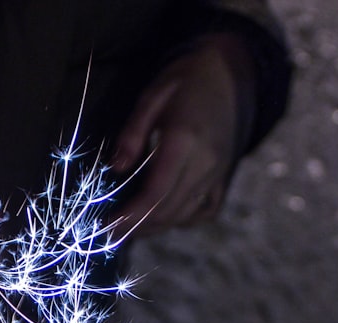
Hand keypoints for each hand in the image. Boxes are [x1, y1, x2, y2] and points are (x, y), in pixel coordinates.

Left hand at [111, 33, 257, 235]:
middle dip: (137, 227)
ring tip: (128, 229)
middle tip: (109, 232)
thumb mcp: (151, 97)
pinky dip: (182, 220)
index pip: (156, 192)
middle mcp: (205, 163)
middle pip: (169, 210)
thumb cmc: (185, 81)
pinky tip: (162, 218)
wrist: (229, 74)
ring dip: (155, 227)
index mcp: (184, 141)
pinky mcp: (224, 176)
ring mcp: (218, 173)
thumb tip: (116, 168)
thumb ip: (132, 133)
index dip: (131, 215)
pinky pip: (205, 211)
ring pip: (185, 215)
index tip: (107, 226)